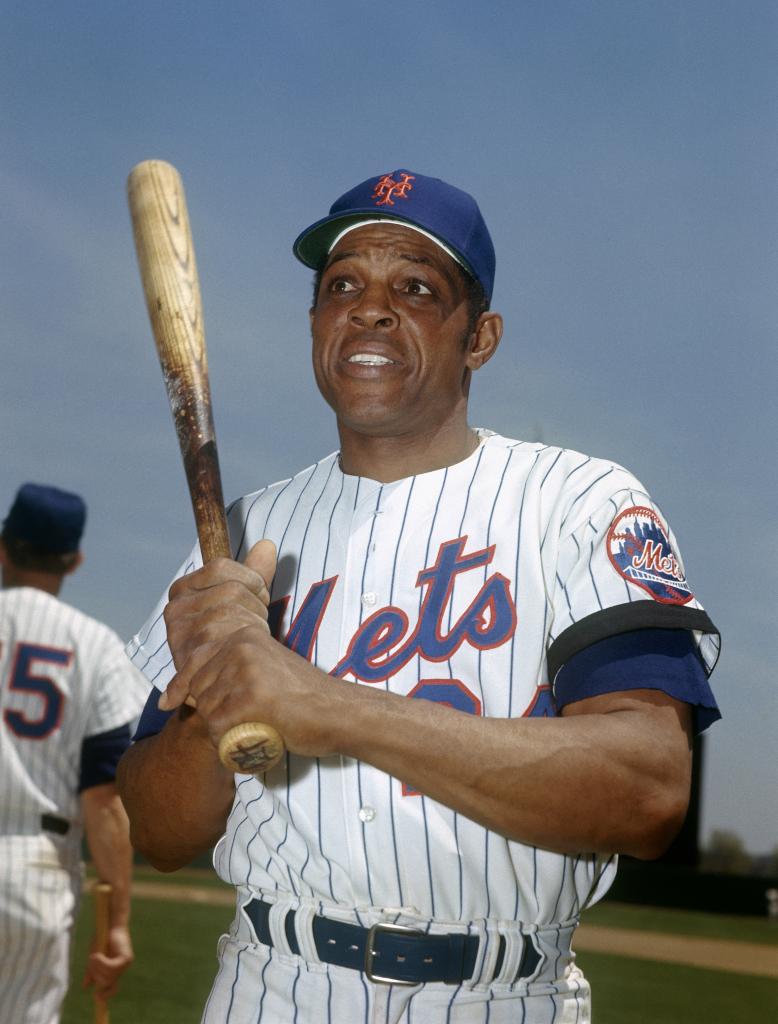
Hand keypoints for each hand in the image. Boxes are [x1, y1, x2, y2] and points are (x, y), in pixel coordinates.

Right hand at [82, 924, 133, 999]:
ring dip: (97, 967)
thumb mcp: (94, 957)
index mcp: (114, 971)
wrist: (110, 923)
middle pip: (106, 984)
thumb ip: (91, 971)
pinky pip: (111, 968)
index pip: (113, 989)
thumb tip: (86, 987)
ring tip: (94, 955)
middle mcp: (122, 969)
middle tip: (92, 960)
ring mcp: (125, 964)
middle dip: (95, 974)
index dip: (105, 996)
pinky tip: (97, 955)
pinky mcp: (125, 958)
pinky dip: (101, 963)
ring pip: (108, 977)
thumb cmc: (101, 938)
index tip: (96, 997)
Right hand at [159, 539, 276, 710]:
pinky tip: (246, 647)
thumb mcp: (241, 599)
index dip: (248, 579)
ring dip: (254, 624)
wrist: (221, 681)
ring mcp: (182, 633)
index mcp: (182, 590)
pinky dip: (246, 640)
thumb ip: (253, 572)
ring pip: (234, 611)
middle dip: (255, 604)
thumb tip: (267, 545)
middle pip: (231, 589)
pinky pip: (230, 635)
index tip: (258, 594)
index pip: (220, 567)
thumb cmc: (230, 635)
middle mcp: (176, 609)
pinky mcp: (191, 657)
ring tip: (251, 635)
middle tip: (256, 621)